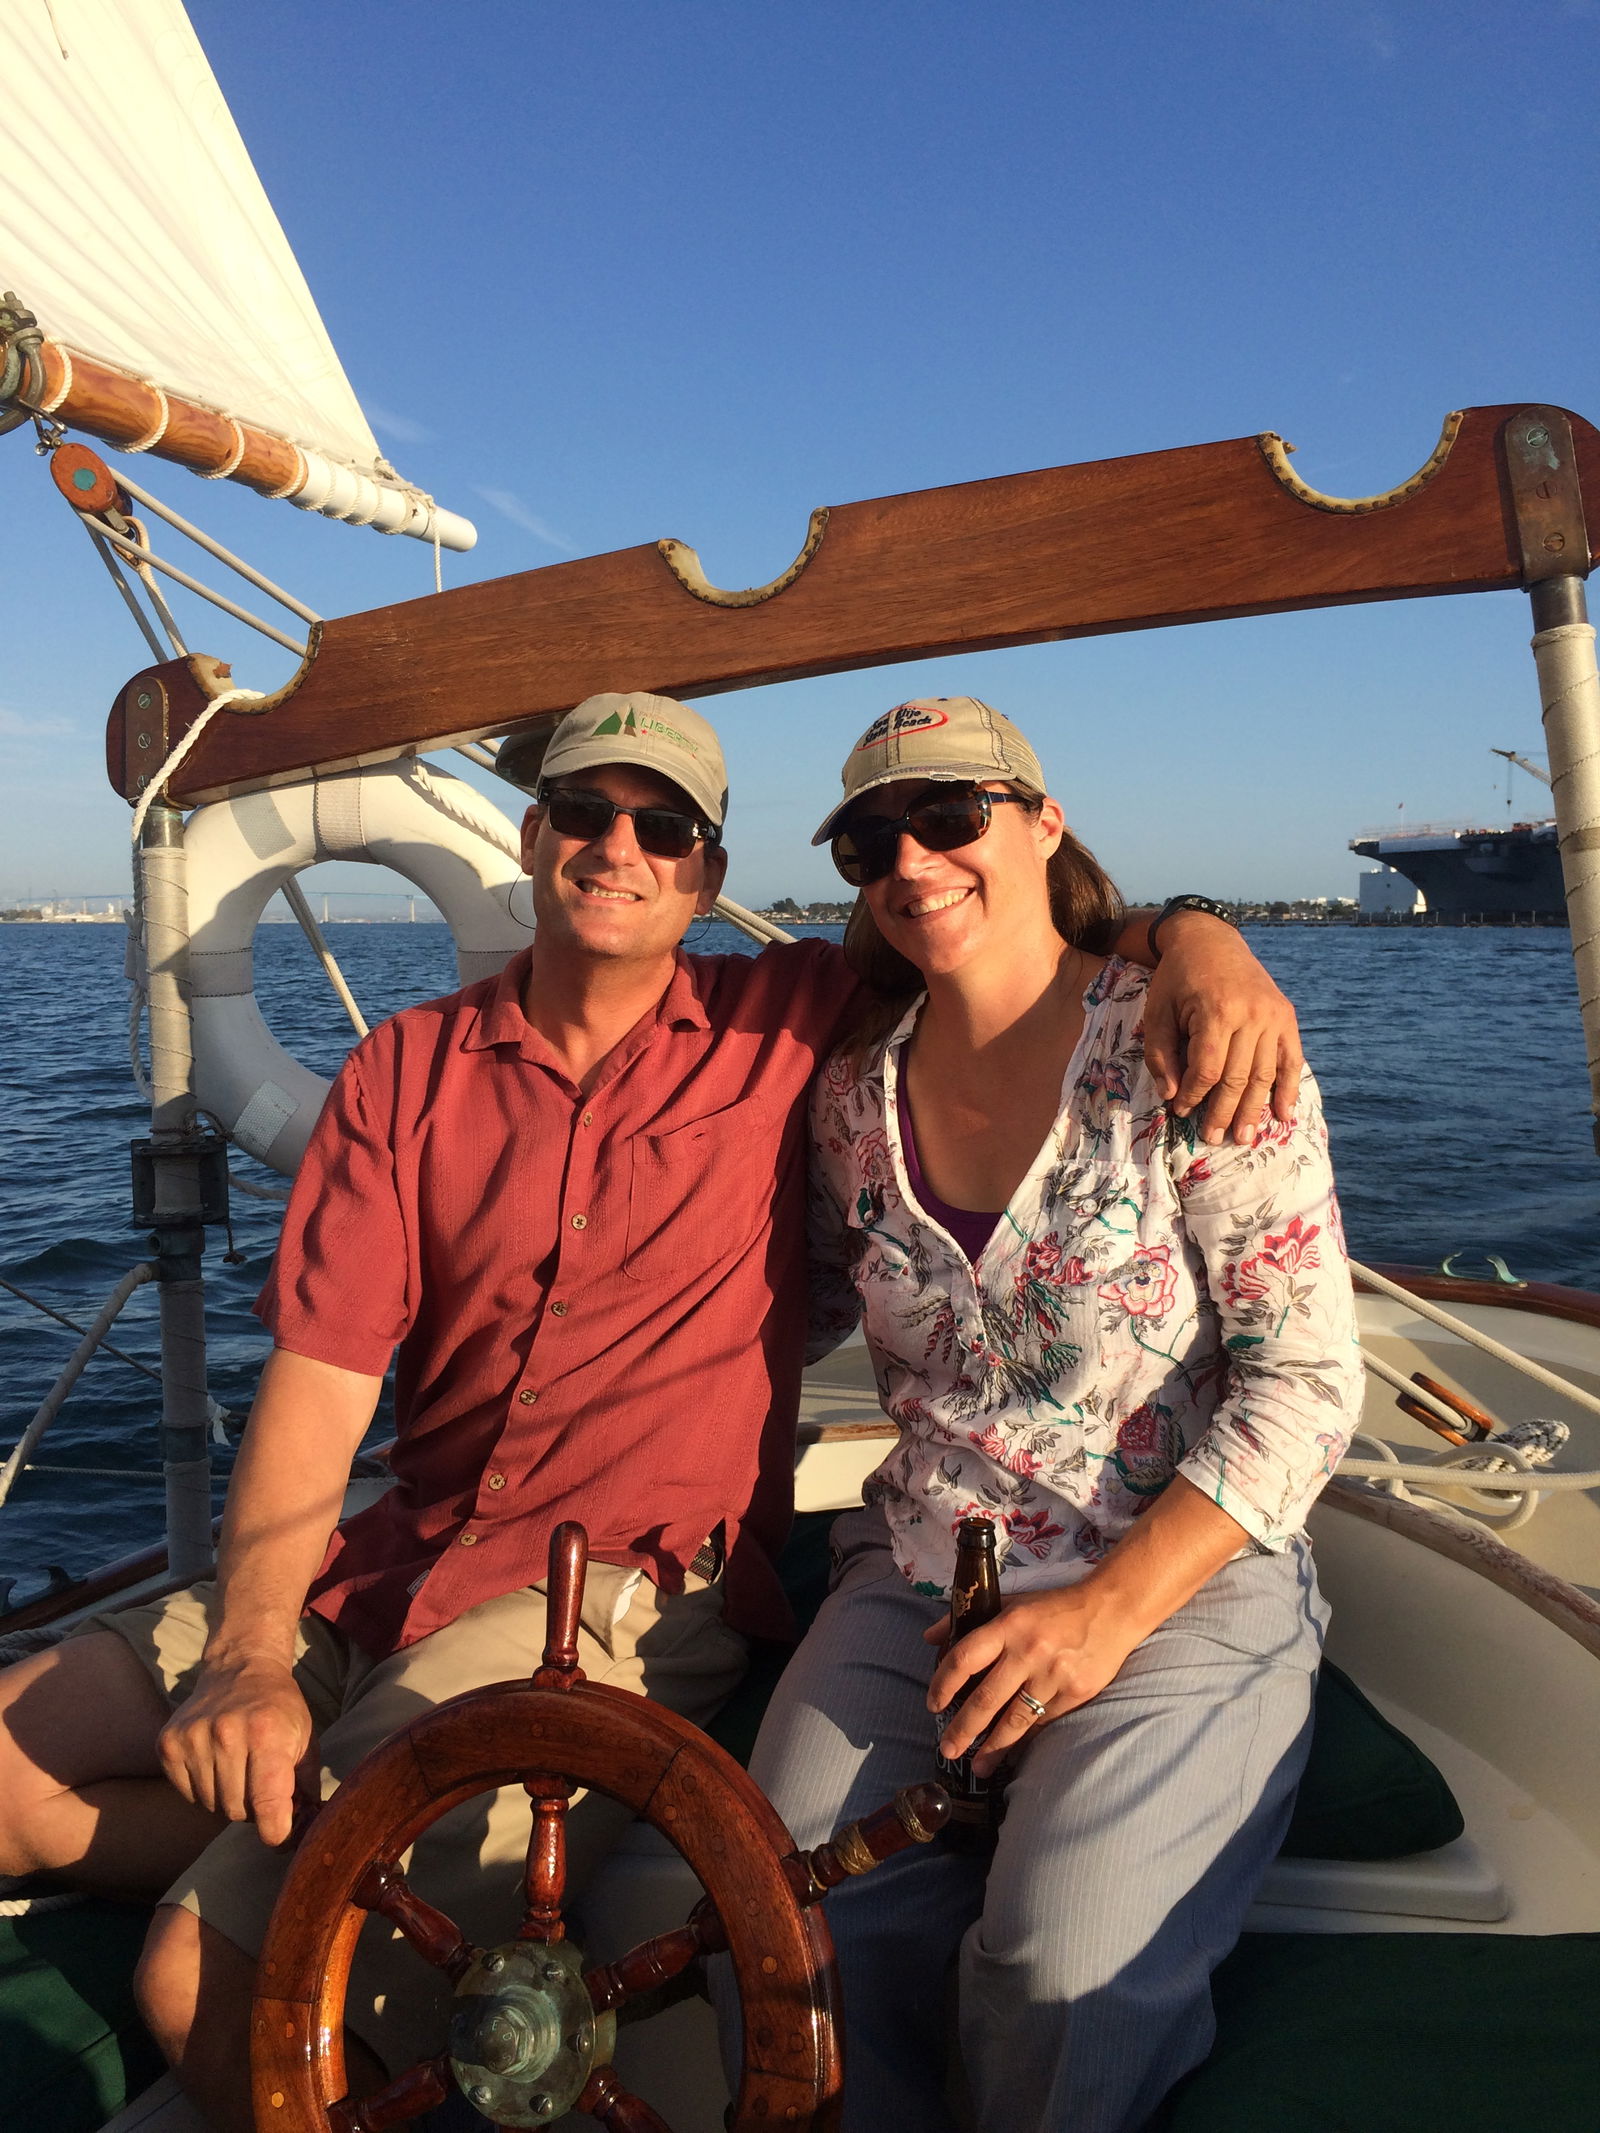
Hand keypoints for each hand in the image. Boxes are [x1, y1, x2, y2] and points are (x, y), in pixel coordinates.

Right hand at [158, 1652, 316, 1847]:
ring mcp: (193, 1738)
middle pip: (237, 1812)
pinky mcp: (168, 1743)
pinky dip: (203, 1791)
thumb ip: (306, 1787)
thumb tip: (303, 1830)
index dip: (275, 1829)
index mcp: (267, 1734)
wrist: (239, 1670)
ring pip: (211, 1807)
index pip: (267, 1802)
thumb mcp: (305, 1740)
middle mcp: (227, 1734)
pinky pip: (187, 1795)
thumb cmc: (278, 1709)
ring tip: (239, 1772)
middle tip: (260, 1787)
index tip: (279, 1836)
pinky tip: (215, 1765)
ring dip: (228, 1800)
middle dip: (252, 1810)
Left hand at [923, 1584, 1141, 1776]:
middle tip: (948, 1749)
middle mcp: (1028, 1651)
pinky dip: (1026, 1738)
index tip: (933, 1705)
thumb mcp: (1011, 1601)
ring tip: (978, 1766)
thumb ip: (968, 1619)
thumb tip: (930, 1637)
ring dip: (993, 1747)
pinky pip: (1044, 1722)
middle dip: (964, 1729)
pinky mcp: (1076, 1693)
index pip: (965, 1658)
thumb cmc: (1055, 1606)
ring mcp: (1053, 1675)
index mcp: (1008, 1625)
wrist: (1111, 1609)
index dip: (943, 1684)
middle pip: (987, 1698)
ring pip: (1016, 1720)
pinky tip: (1013, 1750)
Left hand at [1141, 915, 1302, 1144]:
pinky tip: (1282, 1114)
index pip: (1208, 1069)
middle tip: (1214, 1139)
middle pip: (1238, 1077)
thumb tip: (1174, 1096)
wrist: (1209, 939)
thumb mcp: (1157, 1011)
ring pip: (1265, 1073)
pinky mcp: (1286, 1015)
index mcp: (1216, 1011)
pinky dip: (1288, 1088)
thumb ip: (1161, 1054)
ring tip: (1244, 1138)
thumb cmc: (1177, 978)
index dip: (1194, 1096)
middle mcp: (1251, 1014)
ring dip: (1255, 1110)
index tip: (1181, 1112)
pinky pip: (1291, 1059)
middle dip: (1223, 1112)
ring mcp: (1273, 1015)